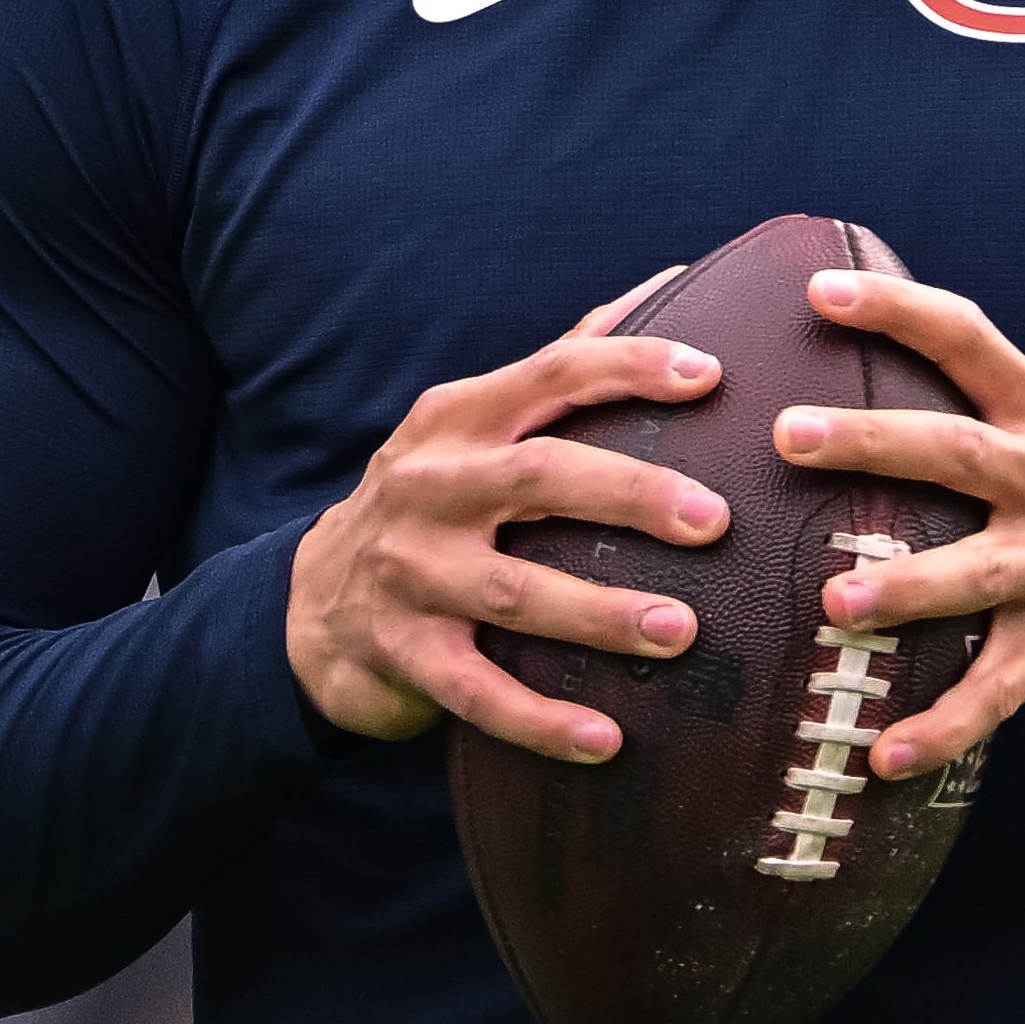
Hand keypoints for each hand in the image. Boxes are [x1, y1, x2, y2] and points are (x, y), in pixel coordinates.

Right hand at [288, 273, 730, 761]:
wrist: (310, 606)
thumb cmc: (433, 500)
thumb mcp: (474, 424)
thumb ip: (564, 362)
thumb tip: (669, 282)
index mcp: (459, 419)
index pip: (552, 375)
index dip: (629, 367)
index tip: (711, 377)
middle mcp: (431, 486)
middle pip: (540, 478)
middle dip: (631, 494)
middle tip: (714, 521)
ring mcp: (412, 573)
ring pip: (515, 592)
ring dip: (601, 613)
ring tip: (681, 633)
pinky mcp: (404, 654)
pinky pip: (478, 692)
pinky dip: (541, 719)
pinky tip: (605, 741)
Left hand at [770, 267, 1024, 781]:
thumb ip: (973, 410)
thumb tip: (843, 374)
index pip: (969, 339)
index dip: (897, 309)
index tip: (819, 291)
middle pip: (958, 449)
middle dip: (873, 441)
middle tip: (789, 436)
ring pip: (980, 572)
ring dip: (907, 587)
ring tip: (836, 602)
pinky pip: (999, 688)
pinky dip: (945, 725)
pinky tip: (886, 754)